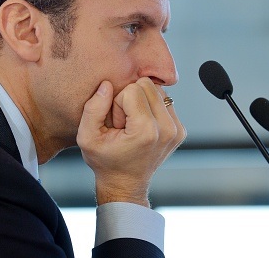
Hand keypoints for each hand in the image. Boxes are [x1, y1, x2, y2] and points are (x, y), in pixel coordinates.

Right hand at [76, 78, 185, 206]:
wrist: (125, 184)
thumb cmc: (105, 161)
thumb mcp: (87, 137)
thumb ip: (93, 108)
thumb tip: (106, 85)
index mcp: (146, 131)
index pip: (132, 89)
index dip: (118, 103)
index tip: (117, 124)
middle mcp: (167, 129)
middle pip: (147, 85)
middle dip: (131, 99)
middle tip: (124, 123)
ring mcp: (177, 130)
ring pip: (157, 90)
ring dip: (142, 102)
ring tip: (133, 124)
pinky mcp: (181, 129)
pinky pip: (164, 100)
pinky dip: (151, 108)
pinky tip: (143, 126)